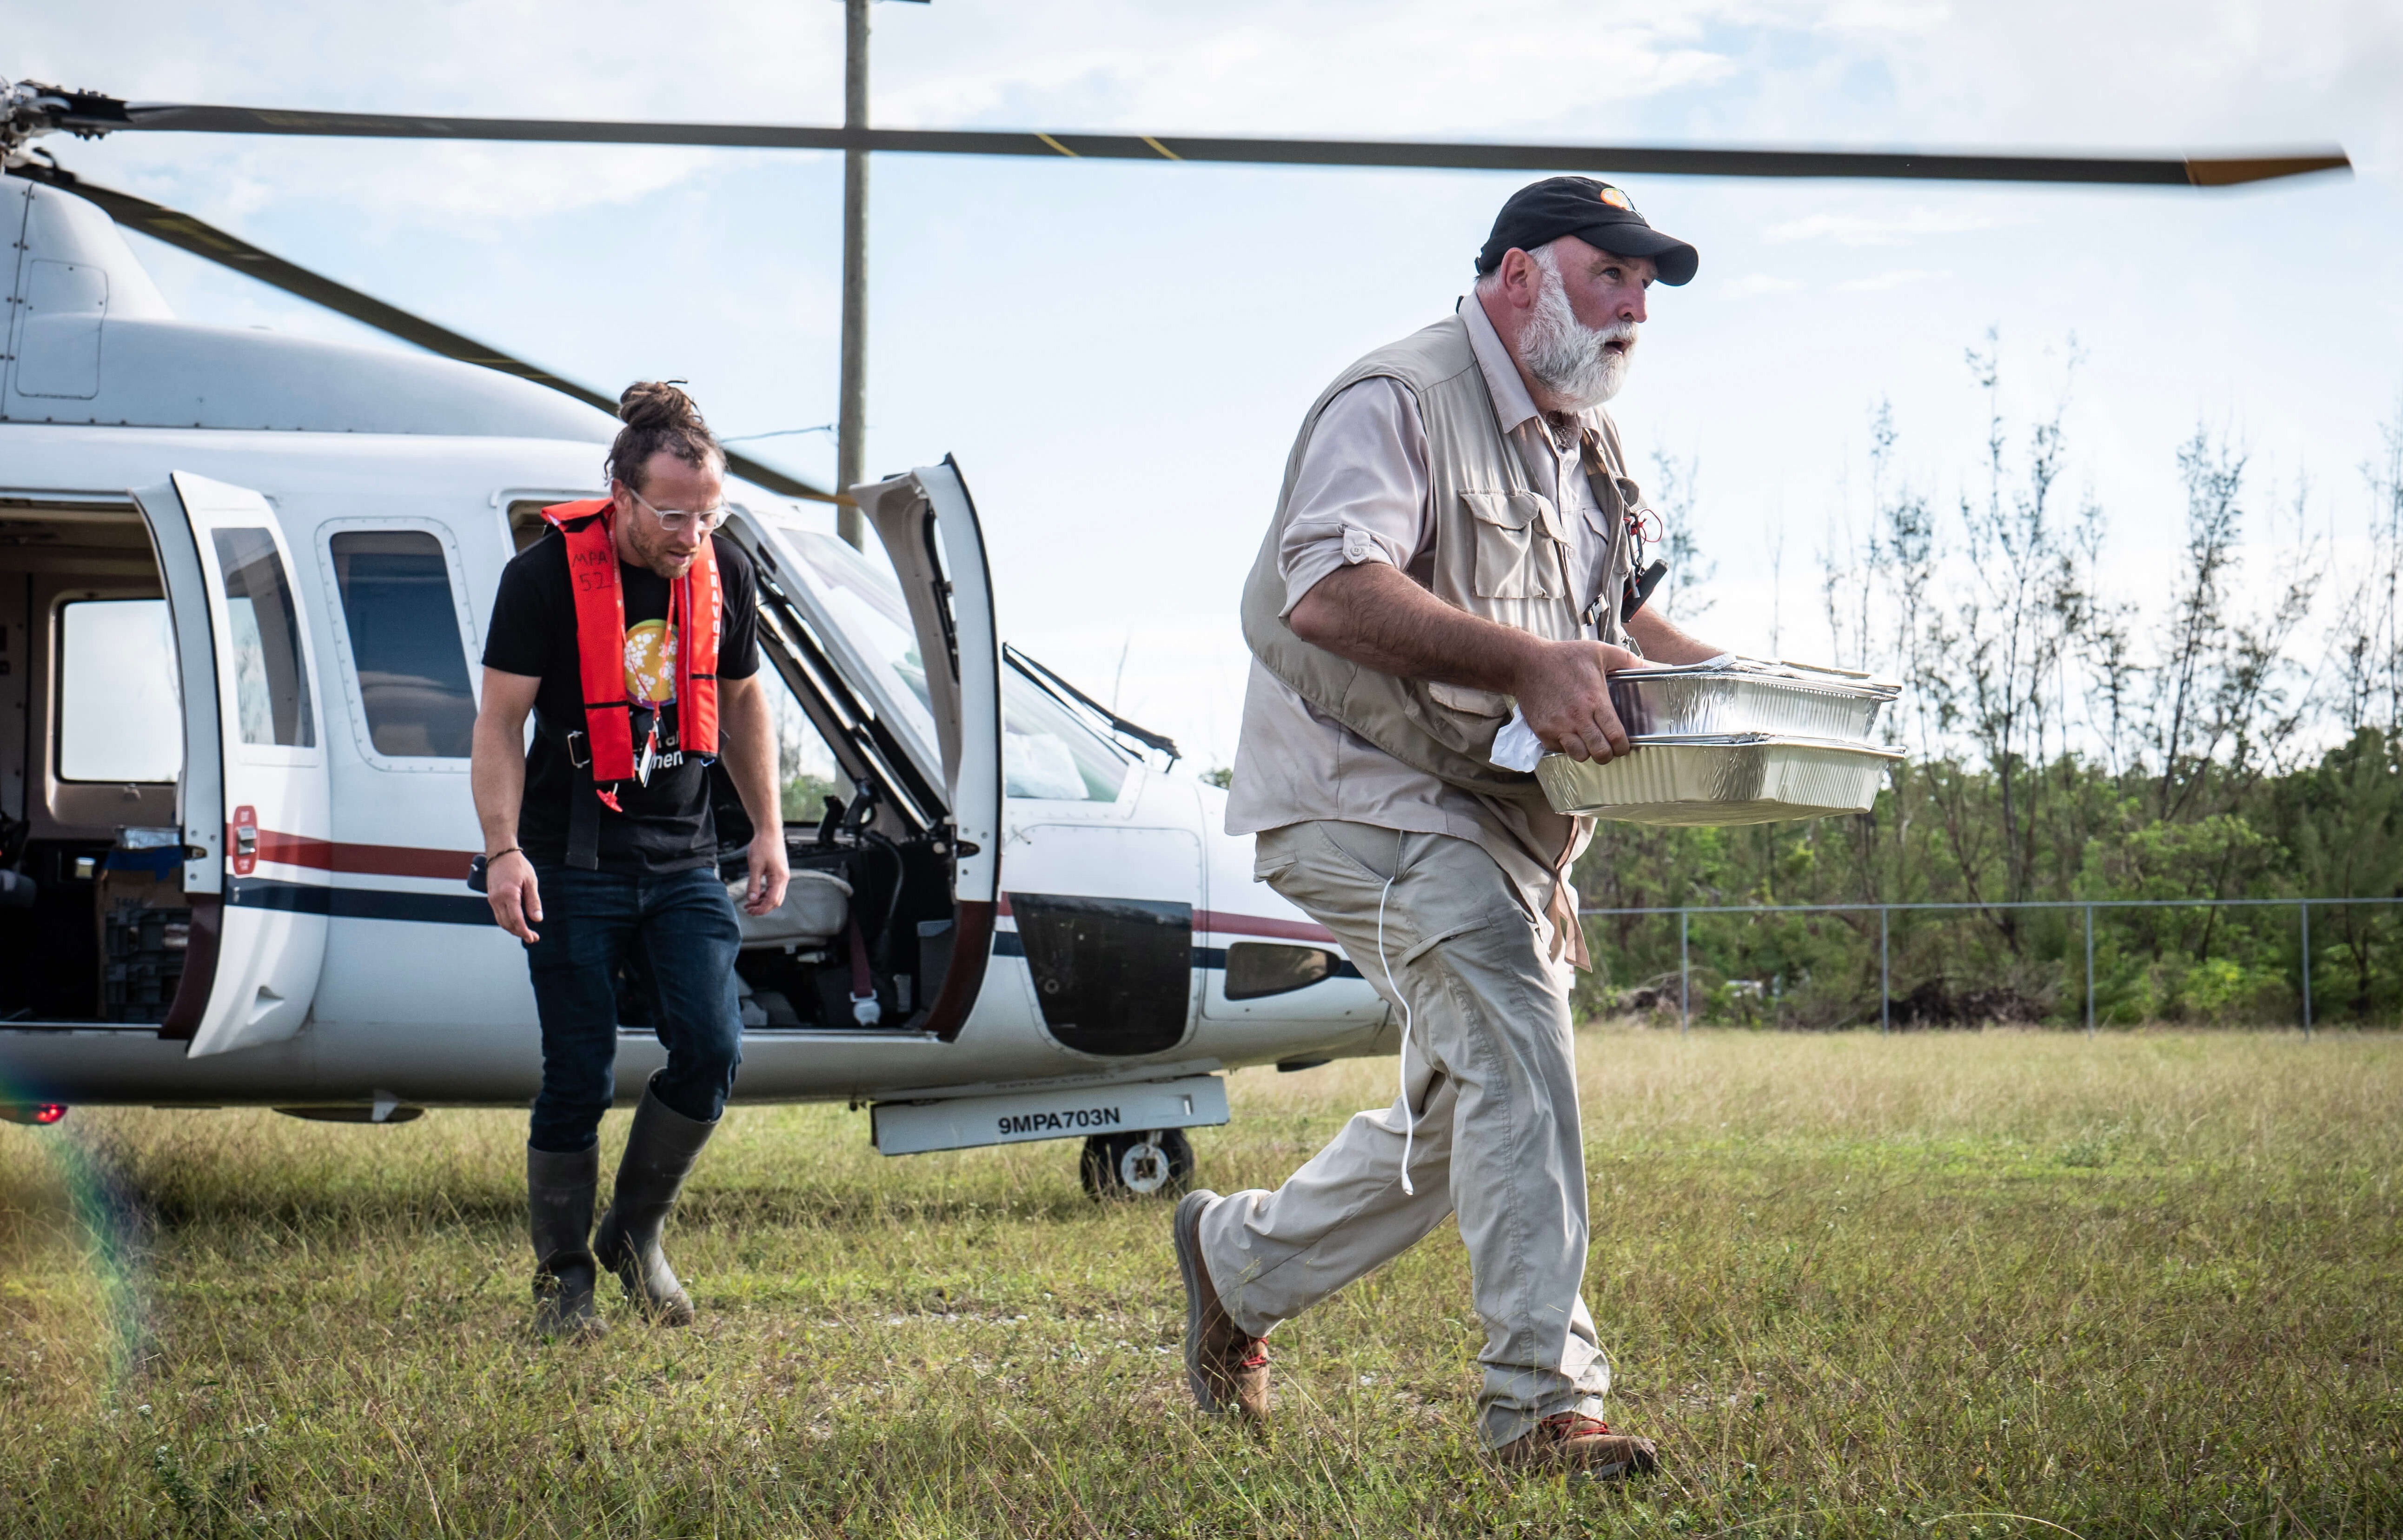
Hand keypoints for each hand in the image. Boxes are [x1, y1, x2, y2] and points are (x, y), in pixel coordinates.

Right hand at [486, 850, 542, 942]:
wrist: (500, 853)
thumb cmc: (518, 865)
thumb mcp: (531, 881)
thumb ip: (533, 901)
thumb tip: (537, 919)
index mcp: (508, 894)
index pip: (516, 919)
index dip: (524, 931)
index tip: (532, 938)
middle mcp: (497, 899)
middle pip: (507, 923)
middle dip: (519, 933)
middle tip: (533, 937)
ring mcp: (492, 899)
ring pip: (501, 921)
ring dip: (513, 929)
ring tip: (526, 933)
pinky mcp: (491, 898)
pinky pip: (498, 915)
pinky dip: (507, 922)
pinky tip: (517, 923)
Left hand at [742, 831, 789, 916]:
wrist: (769, 832)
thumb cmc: (763, 845)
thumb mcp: (755, 865)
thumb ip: (753, 884)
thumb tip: (751, 899)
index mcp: (779, 878)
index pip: (772, 901)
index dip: (761, 909)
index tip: (750, 912)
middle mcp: (784, 878)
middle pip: (776, 901)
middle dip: (762, 908)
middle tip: (748, 909)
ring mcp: (782, 876)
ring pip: (775, 896)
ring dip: (763, 901)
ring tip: (749, 904)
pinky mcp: (779, 873)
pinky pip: (773, 888)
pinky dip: (765, 894)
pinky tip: (755, 895)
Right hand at [1511, 639, 1646, 762]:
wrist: (1526, 663)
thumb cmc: (1564, 657)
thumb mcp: (1599, 651)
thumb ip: (1627, 660)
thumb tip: (1653, 667)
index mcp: (1594, 700)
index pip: (1616, 737)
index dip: (1623, 746)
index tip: (1623, 744)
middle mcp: (1577, 717)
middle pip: (1601, 752)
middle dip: (1608, 754)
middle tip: (1608, 747)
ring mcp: (1558, 727)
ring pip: (1580, 756)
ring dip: (1588, 752)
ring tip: (1589, 743)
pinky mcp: (1543, 731)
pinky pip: (1560, 750)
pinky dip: (1567, 747)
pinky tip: (1570, 735)